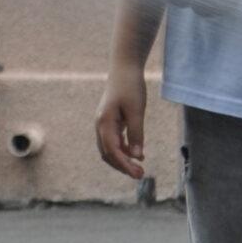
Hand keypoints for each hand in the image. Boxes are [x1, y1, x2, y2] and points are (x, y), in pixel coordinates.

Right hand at [94, 65, 147, 179]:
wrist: (124, 68)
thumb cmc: (130, 87)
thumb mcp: (137, 111)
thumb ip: (136, 134)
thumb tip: (137, 156)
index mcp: (104, 123)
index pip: (112, 151)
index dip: (125, 165)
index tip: (139, 174)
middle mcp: (100, 125)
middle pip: (107, 154)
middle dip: (122, 166)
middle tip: (140, 174)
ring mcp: (104, 123)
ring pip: (109, 149)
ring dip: (122, 160)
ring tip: (139, 167)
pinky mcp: (110, 121)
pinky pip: (113, 141)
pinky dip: (123, 150)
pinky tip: (136, 153)